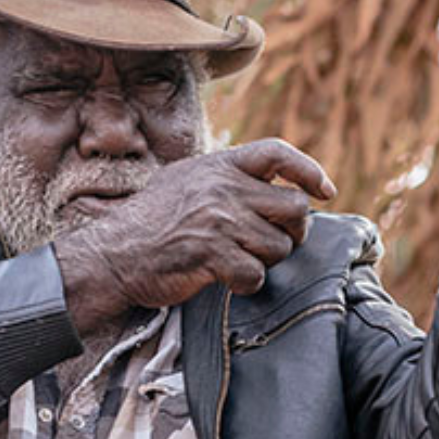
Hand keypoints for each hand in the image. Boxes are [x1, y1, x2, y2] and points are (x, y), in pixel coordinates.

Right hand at [54, 138, 335, 334]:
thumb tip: (272, 185)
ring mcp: (219, 221)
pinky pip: (256, 275)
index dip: (308, 171)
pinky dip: (247, 284)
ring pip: (279, 246)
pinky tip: (228, 280)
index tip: (325, 191)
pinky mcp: (213, 255)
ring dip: (266, 261)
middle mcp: (222, 188)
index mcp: (218, 166)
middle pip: (294, 208)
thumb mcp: (186, 181)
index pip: (277, 154)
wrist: (113, 254)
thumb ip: (226, 177)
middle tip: (276, 242)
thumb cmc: (150, 221)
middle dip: (293, 232)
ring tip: (239, 260)